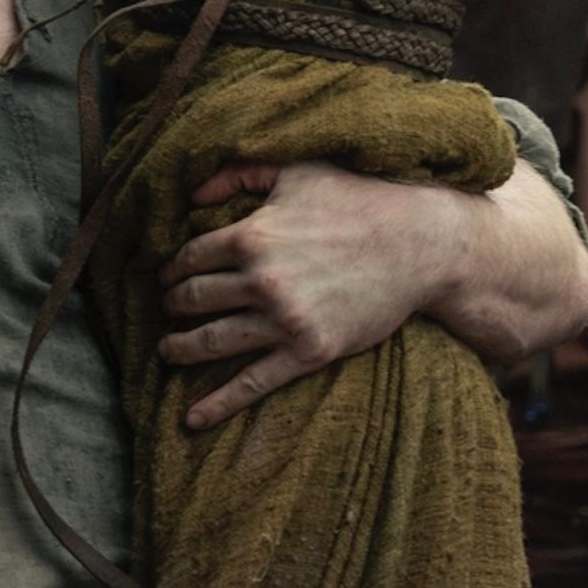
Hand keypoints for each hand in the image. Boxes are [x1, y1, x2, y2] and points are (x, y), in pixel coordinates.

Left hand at [158, 161, 461, 429]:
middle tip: (168, 310)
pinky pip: (252, 382)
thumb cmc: (359, 199)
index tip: (167, 277)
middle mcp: (262, 280)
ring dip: (180, 348)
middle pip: (193, 300)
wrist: (419, 245)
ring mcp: (284, 320)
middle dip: (173, 306)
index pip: (189, 258)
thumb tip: (193, 193)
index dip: (172, 269)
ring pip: (211, 342)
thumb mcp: (299, 170)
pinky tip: (192, 418)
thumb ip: (240, 171)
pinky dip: (218, 403)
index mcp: (253, 235)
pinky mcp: (308, 351)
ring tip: (168, 350)